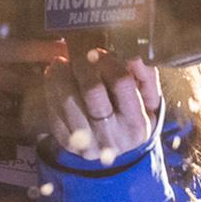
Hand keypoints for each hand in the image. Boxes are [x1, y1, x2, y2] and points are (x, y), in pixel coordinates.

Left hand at [39, 45, 161, 162]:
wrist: (118, 150)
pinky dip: (51, 88)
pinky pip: (54, 110)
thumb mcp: (149, 99)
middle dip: (83, 65)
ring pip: (68, 100)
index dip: (109, 61)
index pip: (122, 83)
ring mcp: (87, 143)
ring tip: (62, 62)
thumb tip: (134, 55)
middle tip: (79, 52)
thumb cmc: (133, 116)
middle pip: (92, 91)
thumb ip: (146, 75)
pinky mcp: (68, 143)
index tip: (100, 51)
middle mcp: (112, 137)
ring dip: (62, 75)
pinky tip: (55, 76)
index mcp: (136, 124)